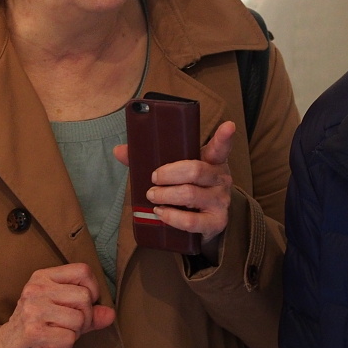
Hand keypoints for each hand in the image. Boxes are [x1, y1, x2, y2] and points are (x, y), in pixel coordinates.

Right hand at [0, 263, 114, 347]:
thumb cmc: (35, 329)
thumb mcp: (60, 313)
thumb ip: (88, 312)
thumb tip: (110, 314)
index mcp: (43, 277)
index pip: (83, 271)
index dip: (93, 289)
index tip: (85, 304)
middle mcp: (37, 289)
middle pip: (84, 297)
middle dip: (85, 318)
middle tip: (70, 327)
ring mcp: (34, 309)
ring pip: (79, 319)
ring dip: (74, 334)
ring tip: (58, 335)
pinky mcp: (34, 331)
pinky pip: (69, 338)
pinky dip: (65, 347)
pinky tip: (51, 346)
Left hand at [114, 120, 236, 257]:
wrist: (205, 221)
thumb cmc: (188, 188)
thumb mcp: (176, 171)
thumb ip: (150, 159)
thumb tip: (119, 151)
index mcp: (212, 161)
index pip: (220, 147)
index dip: (224, 136)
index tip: (228, 125)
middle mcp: (221, 179)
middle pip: (195, 170)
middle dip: (168, 174)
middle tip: (153, 178)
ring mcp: (220, 201)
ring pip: (190, 194)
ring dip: (165, 195)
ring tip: (152, 196)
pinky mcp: (215, 222)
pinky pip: (191, 220)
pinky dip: (171, 217)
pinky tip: (161, 213)